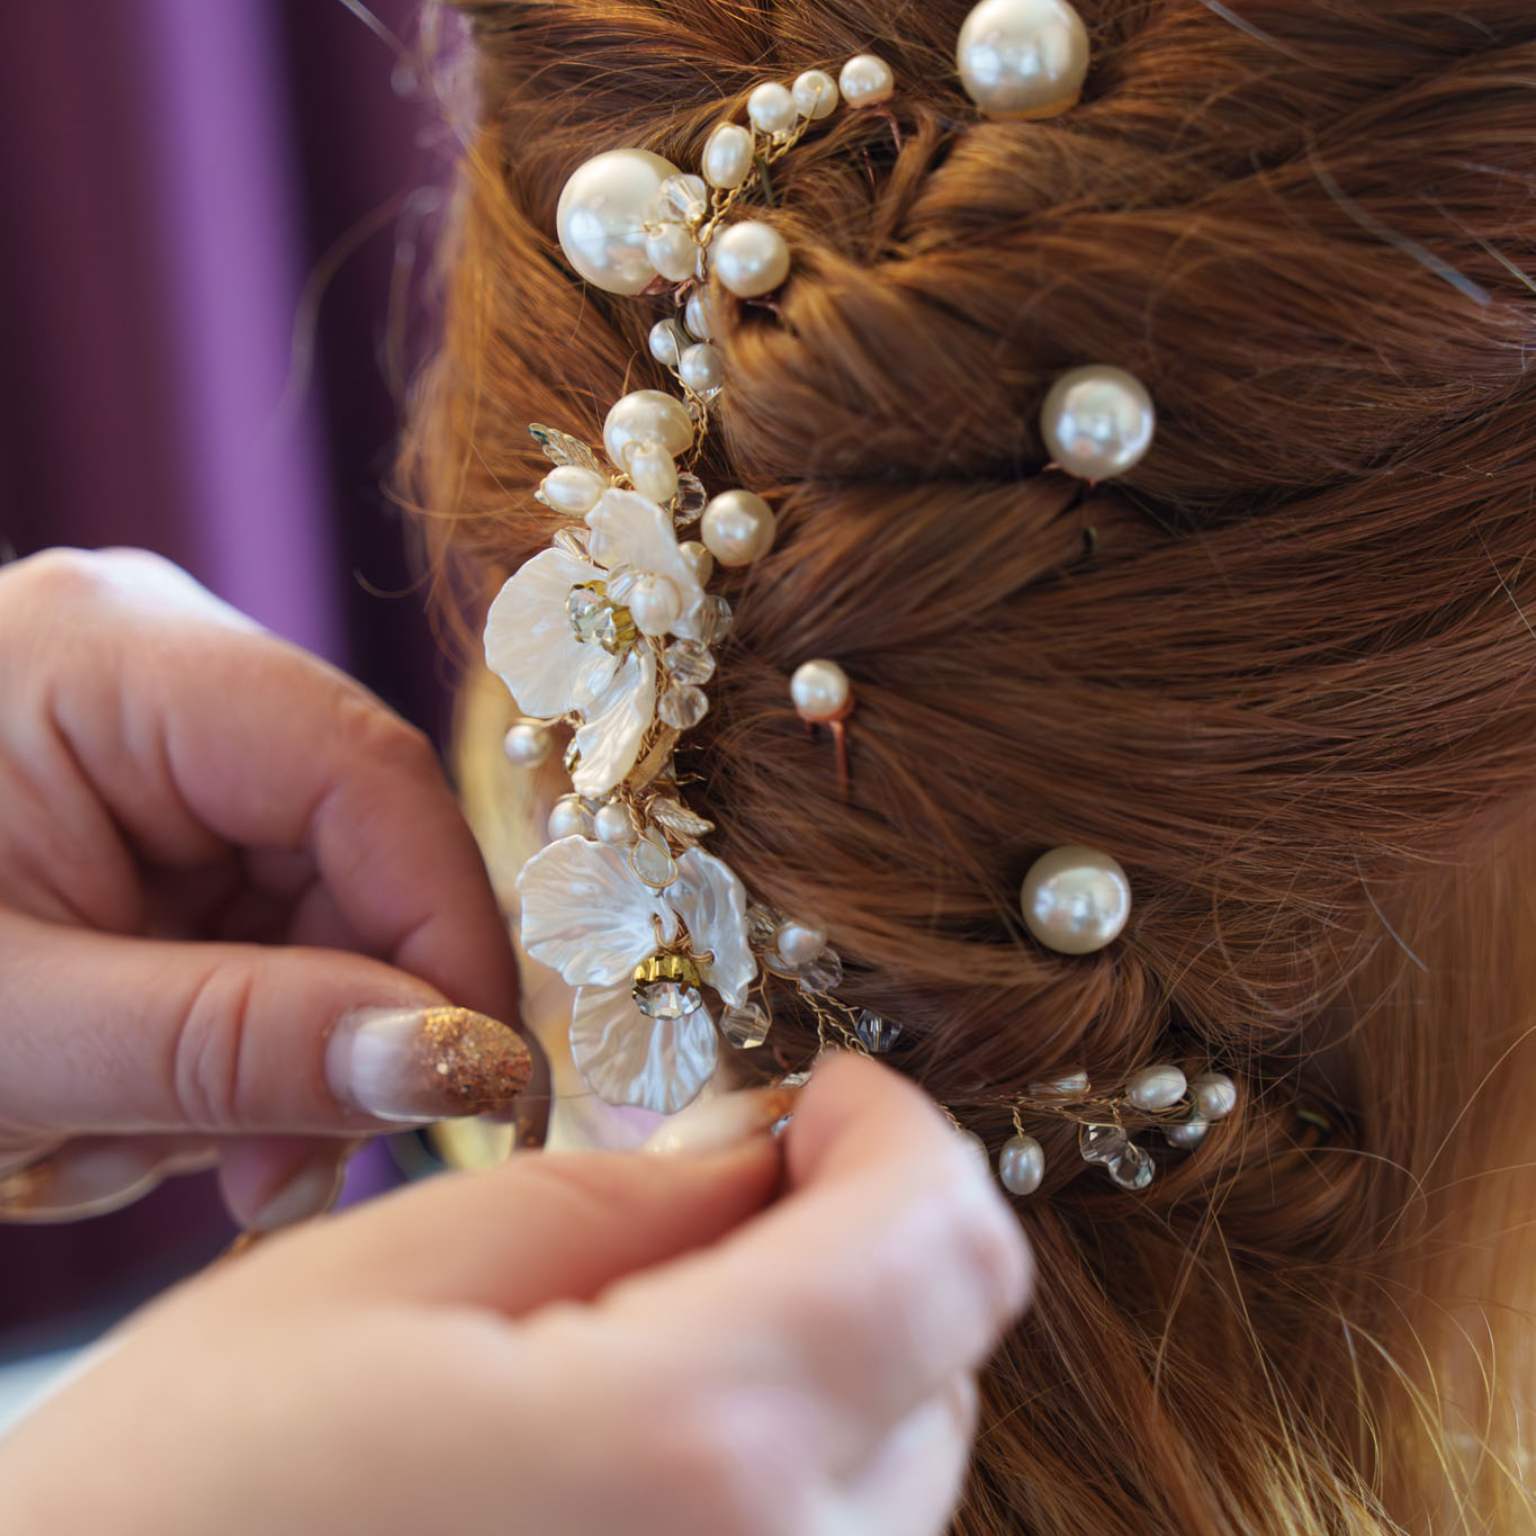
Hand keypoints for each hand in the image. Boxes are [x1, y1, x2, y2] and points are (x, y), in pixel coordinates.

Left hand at [0, 547, 538, 1229]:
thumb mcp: (6, 1032)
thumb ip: (242, 1044)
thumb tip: (471, 1070)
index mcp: (119, 651)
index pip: (366, 777)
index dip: (447, 939)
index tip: (483, 1096)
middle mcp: (162, 660)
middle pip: (353, 846)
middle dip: (338, 1025)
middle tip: (276, 1183)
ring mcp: (156, 727)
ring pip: (315, 899)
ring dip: (269, 1048)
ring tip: (147, 1149)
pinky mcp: (144, 798)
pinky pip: (254, 914)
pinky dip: (224, 1028)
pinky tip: (136, 1099)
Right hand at [0, 1055, 1032, 1535]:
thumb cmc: (173, 1519)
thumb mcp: (380, 1283)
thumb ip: (613, 1200)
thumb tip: (754, 1158)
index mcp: (695, 1452)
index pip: (943, 1245)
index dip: (894, 1130)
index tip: (815, 1093)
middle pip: (940, 1357)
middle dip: (857, 1232)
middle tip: (721, 1184)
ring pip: (899, 1466)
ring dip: (826, 1350)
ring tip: (659, 1312)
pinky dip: (782, 1465)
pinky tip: (646, 1434)